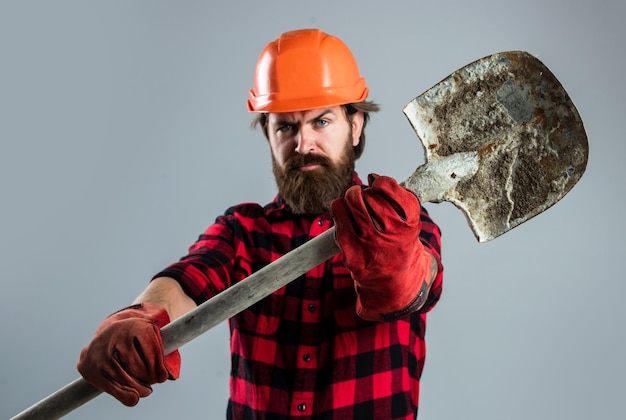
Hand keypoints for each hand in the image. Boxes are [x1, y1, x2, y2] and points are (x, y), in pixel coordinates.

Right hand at [77, 302, 180, 405]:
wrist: (108, 329)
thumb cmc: (138, 334)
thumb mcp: (153, 329)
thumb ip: (166, 338)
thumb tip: (171, 362)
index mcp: (134, 324)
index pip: (151, 350)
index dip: (159, 367)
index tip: (163, 377)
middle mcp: (114, 335)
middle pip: (138, 366)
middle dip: (149, 378)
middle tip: (155, 382)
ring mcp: (99, 351)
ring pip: (124, 379)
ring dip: (138, 388)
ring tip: (146, 390)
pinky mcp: (88, 366)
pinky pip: (110, 386)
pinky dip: (123, 394)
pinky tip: (133, 397)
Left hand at [331, 174, 433, 320]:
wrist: (394, 283)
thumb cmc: (398, 245)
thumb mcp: (409, 224)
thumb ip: (398, 199)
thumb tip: (373, 177)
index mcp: (409, 227)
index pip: (395, 193)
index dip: (383, 182)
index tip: (376, 182)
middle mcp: (391, 237)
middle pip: (370, 196)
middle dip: (363, 191)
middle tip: (362, 195)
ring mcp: (370, 246)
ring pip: (353, 204)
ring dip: (350, 196)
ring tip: (352, 201)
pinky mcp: (353, 255)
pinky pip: (339, 221)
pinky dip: (338, 209)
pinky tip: (341, 209)